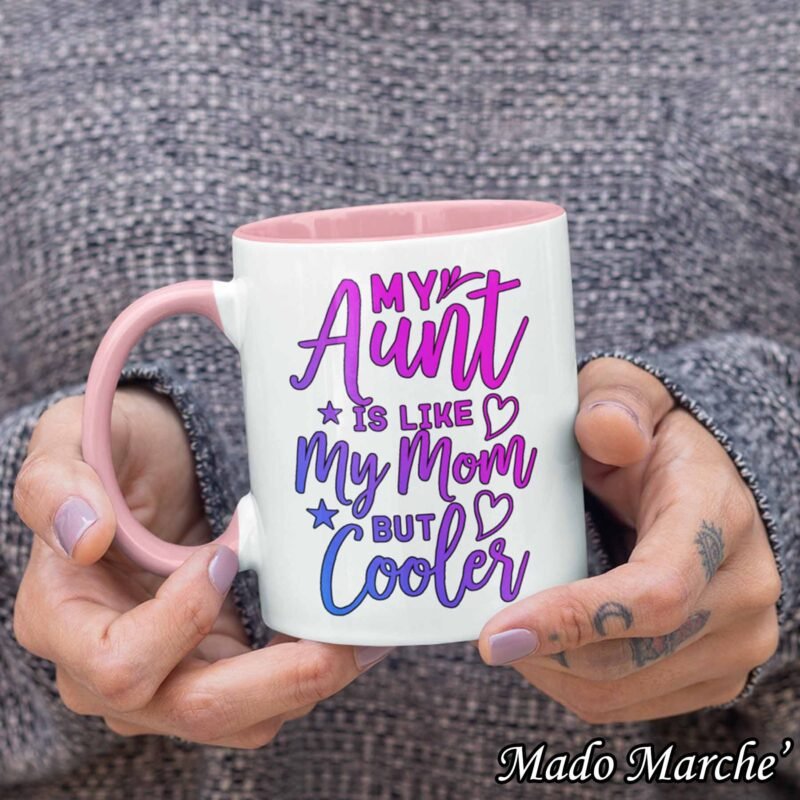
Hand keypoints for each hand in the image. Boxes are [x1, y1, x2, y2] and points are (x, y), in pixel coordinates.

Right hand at [13, 388, 386, 747]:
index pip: (117, 665)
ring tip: (361, 638)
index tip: (222, 557)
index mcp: (61, 619)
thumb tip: (85, 535)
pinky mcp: (214, 665)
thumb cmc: (115, 453)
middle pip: (193, 709)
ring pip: (241, 719)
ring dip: (307, 684)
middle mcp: (106, 668)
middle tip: (341, 642)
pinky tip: (349, 635)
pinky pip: (264, 695)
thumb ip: (58, 480)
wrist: (150, 469)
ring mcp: (167, 674)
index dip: (180, 621)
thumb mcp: (74, 439)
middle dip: (278, 682)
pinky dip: (309, 672)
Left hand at [478, 357, 780, 722]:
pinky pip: (631, 705)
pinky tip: (550, 644)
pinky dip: (576, 683)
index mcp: (717, 516)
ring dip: (551, 671)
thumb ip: (615, 403)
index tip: (496, 634)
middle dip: (543, 651)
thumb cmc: (651, 434)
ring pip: (622, 692)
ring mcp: (737, 641)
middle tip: (485, 628)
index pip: (653, 592)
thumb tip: (606, 432)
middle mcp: (741, 589)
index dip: (572, 619)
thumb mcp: (629, 396)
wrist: (703, 481)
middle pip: (628, 655)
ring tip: (514, 632)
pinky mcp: (717, 674)